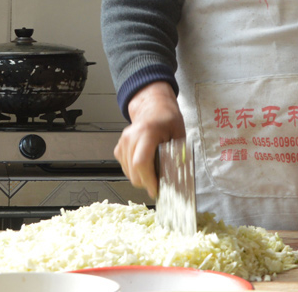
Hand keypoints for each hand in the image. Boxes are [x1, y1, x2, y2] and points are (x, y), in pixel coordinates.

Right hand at [114, 81, 185, 197]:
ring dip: (141, 178)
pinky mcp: (119, 148)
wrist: (152, 107)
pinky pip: (125, 168)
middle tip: (160, 183)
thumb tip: (178, 177)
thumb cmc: (166, 119)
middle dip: (147, 183)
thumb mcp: (178, 135)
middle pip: (133, 171)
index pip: (141, 162)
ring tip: (155, 172)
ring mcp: (123, 143)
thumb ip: (177, 155)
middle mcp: (131, 138)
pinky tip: (146, 166)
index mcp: (147, 132)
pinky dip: (135, 172)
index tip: (157, 190)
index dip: (148, 180)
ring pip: (128, 173)